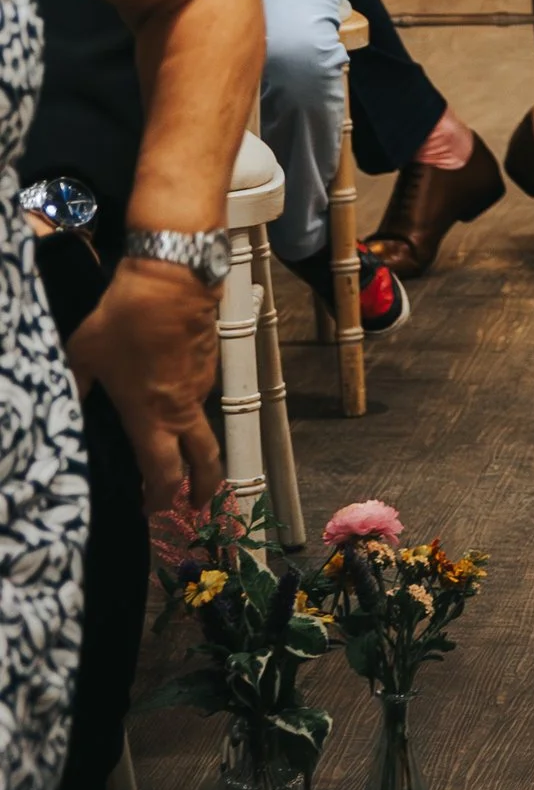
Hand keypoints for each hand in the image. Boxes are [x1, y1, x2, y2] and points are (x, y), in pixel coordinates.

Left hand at [68, 261, 220, 512]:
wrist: (172, 278)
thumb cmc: (125, 321)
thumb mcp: (85, 354)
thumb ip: (78, 385)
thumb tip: (67, 401)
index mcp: (150, 417)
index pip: (163, 473)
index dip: (160, 498)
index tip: (152, 511)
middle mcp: (182, 409)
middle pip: (205, 460)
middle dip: (203, 487)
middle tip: (197, 504)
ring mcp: (201, 385)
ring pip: (200, 425)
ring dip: (193, 443)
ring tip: (176, 446)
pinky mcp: (209, 363)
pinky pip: (199, 394)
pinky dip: (189, 405)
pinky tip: (171, 392)